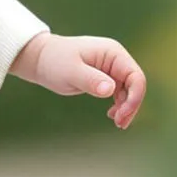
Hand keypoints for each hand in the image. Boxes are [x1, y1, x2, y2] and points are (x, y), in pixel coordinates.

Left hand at [11, 31, 145, 129]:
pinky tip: (111, 114)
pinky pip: (119, 92)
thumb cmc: (54, 61)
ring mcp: (111, 68)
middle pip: (135, 85)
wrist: (40, 59)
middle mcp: (115, 59)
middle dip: (131, 105)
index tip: (123, 115)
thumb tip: (110, 90)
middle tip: (120, 124)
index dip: (135, 97)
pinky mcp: (104, 77)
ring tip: (116, 122)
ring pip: (128, 90)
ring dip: (126, 107)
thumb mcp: (70, 72)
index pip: (135, 76)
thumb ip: (90, 80)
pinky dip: (118, 104)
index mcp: (113, 53)